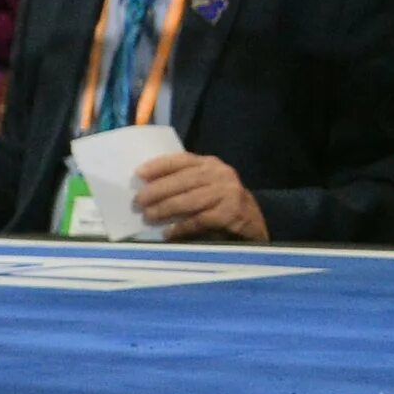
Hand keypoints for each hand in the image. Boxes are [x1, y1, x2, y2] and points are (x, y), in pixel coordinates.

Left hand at [132, 152, 266, 241]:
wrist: (255, 223)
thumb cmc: (222, 203)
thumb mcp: (204, 186)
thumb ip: (183, 183)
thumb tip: (146, 189)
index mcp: (209, 163)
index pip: (180, 160)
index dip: (158, 166)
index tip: (138, 174)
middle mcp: (220, 174)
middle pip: (181, 180)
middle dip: (157, 191)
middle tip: (138, 201)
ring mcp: (228, 192)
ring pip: (189, 200)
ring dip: (165, 209)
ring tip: (148, 216)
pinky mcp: (233, 213)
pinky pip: (200, 220)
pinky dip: (182, 227)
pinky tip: (168, 233)